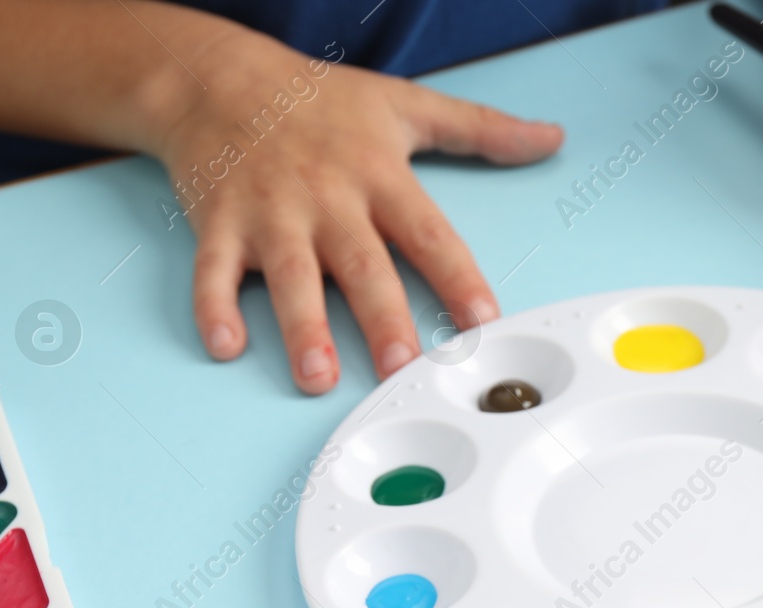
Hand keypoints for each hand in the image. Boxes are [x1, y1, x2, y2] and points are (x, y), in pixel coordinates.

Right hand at [158, 31, 562, 393]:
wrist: (219, 76)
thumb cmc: (319, 100)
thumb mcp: (406, 103)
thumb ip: (481, 128)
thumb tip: (548, 138)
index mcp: (378, 176)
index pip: (429, 234)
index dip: (458, 278)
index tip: (483, 320)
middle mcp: (327, 198)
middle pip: (362, 266)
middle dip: (383, 318)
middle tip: (402, 365)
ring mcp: (270, 213)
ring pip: (290, 277)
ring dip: (303, 328)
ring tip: (318, 377)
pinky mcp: (219, 223)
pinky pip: (213, 271)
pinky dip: (213, 308)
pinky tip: (225, 346)